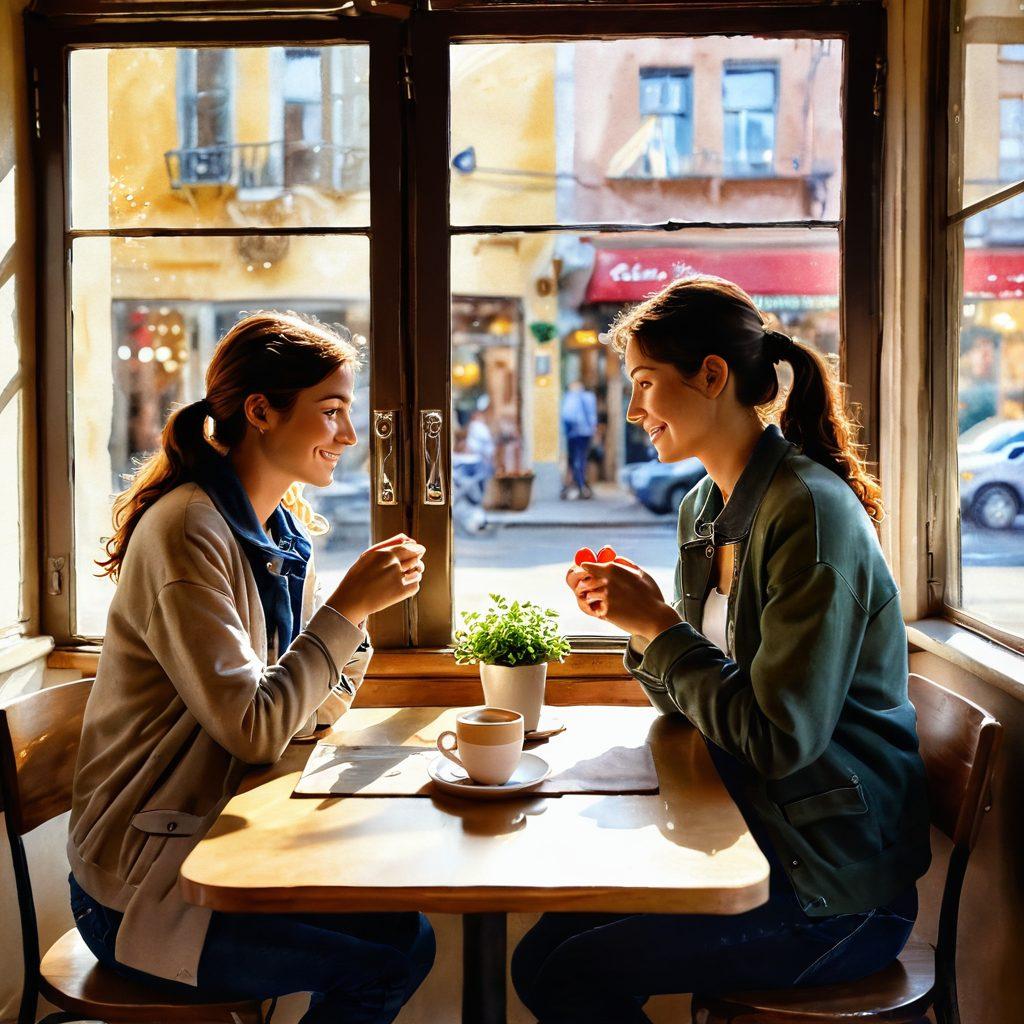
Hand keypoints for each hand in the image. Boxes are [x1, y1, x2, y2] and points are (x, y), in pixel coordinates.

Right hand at [327, 533, 425, 623]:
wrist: (351, 600)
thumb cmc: (357, 577)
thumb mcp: (367, 557)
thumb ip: (386, 548)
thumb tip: (406, 540)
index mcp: (385, 554)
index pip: (409, 547)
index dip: (417, 548)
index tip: (420, 549)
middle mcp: (394, 565)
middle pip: (416, 559)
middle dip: (416, 561)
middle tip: (416, 564)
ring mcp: (398, 579)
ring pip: (417, 572)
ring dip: (414, 573)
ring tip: (405, 576)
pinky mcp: (401, 593)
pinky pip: (415, 585)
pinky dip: (411, 585)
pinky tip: (402, 586)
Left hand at [565, 555, 679, 639]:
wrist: (655, 617)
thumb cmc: (651, 595)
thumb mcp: (641, 574)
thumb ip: (624, 563)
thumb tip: (613, 556)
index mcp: (614, 569)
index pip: (588, 566)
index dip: (585, 569)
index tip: (584, 571)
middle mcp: (606, 581)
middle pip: (585, 581)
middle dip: (587, 586)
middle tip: (592, 590)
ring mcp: (605, 596)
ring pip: (588, 595)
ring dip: (592, 598)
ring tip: (603, 601)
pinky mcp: (605, 611)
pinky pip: (595, 608)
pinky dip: (599, 609)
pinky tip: (610, 610)